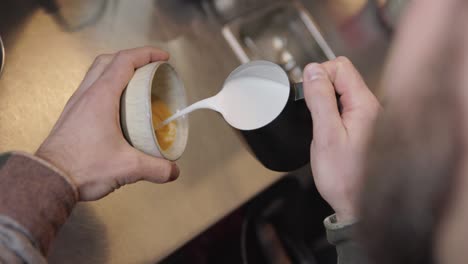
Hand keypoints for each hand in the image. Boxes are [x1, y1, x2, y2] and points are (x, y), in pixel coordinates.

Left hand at [36, 47, 179, 200]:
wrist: (49, 179)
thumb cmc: (82, 168)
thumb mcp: (128, 168)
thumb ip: (156, 168)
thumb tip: (173, 171)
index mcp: (102, 97)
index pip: (125, 61)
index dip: (147, 54)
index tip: (163, 57)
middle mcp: (87, 95)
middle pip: (108, 61)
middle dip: (132, 58)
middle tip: (149, 68)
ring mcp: (77, 104)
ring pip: (96, 73)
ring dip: (117, 71)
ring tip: (135, 86)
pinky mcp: (72, 115)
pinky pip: (91, 89)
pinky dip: (107, 88)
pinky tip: (117, 107)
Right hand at [303, 57, 380, 221]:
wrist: (357, 204)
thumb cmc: (344, 177)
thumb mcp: (325, 136)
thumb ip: (320, 100)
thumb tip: (312, 71)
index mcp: (364, 105)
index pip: (341, 67)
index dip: (319, 75)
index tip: (308, 94)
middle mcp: (370, 107)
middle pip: (342, 76)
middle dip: (321, 87)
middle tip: (312, 112)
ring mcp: (368, 117)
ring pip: (342, 91)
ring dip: (325, 100)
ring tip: (318, 123)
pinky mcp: (363, 126)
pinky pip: (344, 107)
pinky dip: (331, 112)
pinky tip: (326, 129)